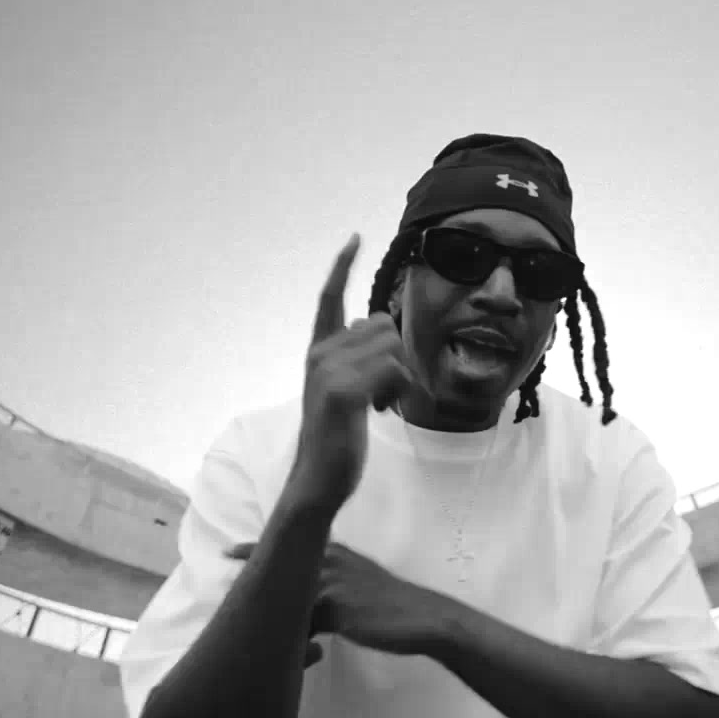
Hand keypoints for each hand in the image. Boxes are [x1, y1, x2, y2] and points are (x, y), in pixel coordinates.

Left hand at [225, 541, 461, 662]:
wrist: (422, 618)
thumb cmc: (392, 606)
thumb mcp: (359, 585)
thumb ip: (331, 587)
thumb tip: (306, 607)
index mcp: (334, 553)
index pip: (287, 546)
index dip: (254, 550)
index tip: (226, 550)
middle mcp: (327, 560)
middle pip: (277, 566)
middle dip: (251, 577)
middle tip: (224, 578)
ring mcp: (329, 581)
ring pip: (285, 597)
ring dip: (267, 615)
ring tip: (246, 628)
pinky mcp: (333, 607)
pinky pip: (300, 627)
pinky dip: (291, 641)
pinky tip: (292, 653)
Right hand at [290, 234, 417, 510]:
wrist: (319, 479)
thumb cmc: (337, 437)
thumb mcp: (346, 391)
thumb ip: (359, 359)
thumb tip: (384, 330)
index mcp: (319, 350)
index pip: (329, 298)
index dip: (342, 267)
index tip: (354, 238)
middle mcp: (320, 353)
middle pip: (384, 325)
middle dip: (396, 358)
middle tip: (381, 395)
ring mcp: (328, 370)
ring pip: (393, 346)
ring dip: (399, 378)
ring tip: (379, 405)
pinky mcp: (343, 391)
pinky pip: (393, 370)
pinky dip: (399, 392)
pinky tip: (381, 412)